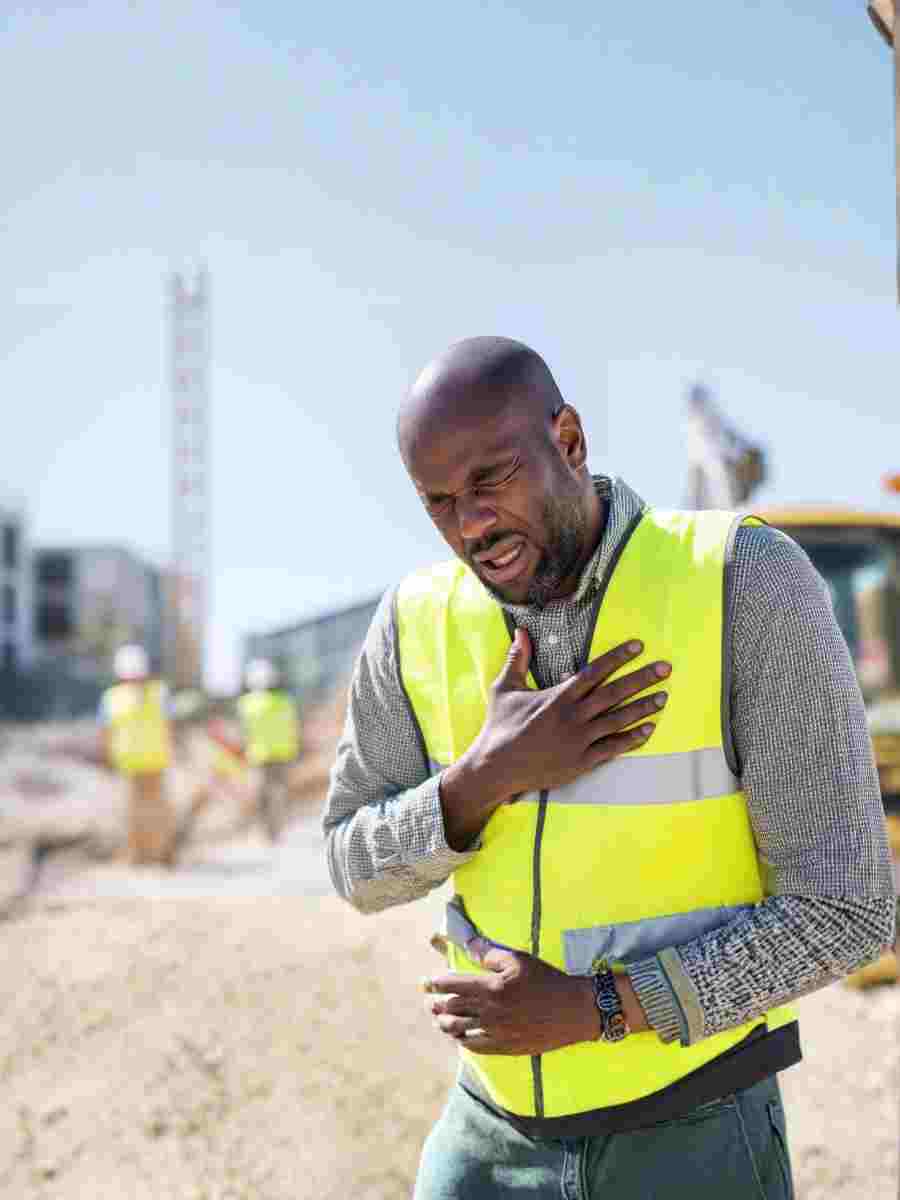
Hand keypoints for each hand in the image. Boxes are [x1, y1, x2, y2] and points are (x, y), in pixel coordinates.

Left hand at [422, 939, 599, 1055]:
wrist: (574, 1010)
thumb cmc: (546, 979)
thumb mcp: (518, 959)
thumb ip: (488, 953)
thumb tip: (468, 943)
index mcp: (490, 987)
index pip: (452, 985)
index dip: (435, 983)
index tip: (426, 982)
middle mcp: (489, 1012)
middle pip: (451, 1009)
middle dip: (435, 1004)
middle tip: (427, 1001)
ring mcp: (496, 1032)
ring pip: (459, 1030)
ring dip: (444, 1024)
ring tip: (438, 1019)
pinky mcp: (505, 1047)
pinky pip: (475, 1047)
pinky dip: (462, 1040)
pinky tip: (459, 1036)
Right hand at [439, 632, 670, 848]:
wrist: (496, 766)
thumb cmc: (500, 726)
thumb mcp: (504, 689)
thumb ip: (517, 659)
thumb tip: (521, 632)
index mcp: (558, 696)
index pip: (595, 671)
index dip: (618, 657)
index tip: (638, 646)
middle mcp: (573, 716)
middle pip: (614, 693)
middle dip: (642, 679)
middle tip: (665, 668)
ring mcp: (579, 740)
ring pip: (618, 720)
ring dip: (643, 708)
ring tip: (663, 697)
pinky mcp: (581, 762)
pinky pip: (613, 748)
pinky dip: (632, 739)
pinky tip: (649, 729)